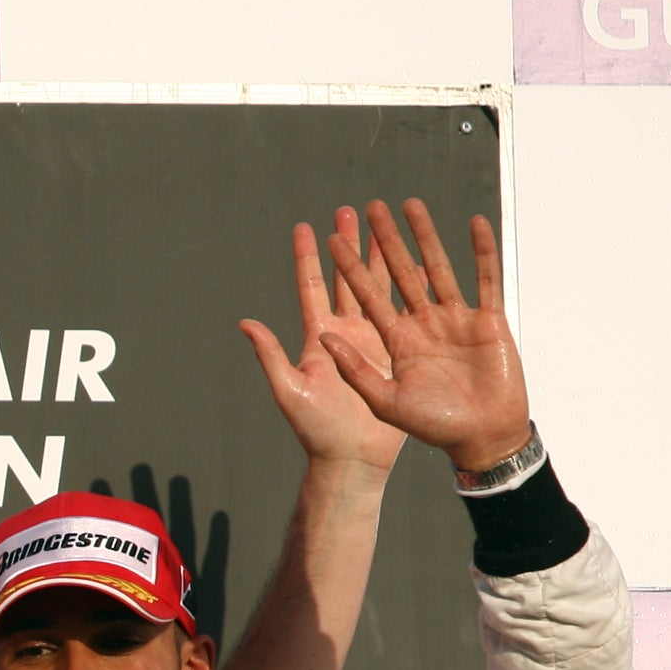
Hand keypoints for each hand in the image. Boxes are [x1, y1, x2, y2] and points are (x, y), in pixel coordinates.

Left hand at [240, 208, 406, 477]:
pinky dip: (419, 287)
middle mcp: (349, 333)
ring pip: (384, 287)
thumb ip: (271, 356)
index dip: (309, 258)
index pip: (313, 288)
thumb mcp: (290, 392)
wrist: (354, 459)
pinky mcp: (402, 353)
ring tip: (390, 225)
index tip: (306, 226)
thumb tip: (246, 323)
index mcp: (321, 338)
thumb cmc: (318, 432)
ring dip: (385, 256)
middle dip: (352, 243)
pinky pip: (413, 312)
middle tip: (354, 210)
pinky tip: (425, 265)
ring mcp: (378, 340)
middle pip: (351, 277)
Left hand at [319, 200, 530, 473]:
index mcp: (388, 343)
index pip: (361, 296)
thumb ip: (348, 367)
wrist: (479, 440)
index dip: (344, 267)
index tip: (327, 237)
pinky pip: (484, 279)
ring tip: (410, 204)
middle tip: (369, 208)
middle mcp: (417, 326)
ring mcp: (451, 321)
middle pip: (394, 274)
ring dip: (423, 236)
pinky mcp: (485, 322)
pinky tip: (475, 225)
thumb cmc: (430, 429)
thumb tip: (316, 337)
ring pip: (434, 268)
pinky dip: (481, 253)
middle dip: (381, 241)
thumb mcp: (380, 401)